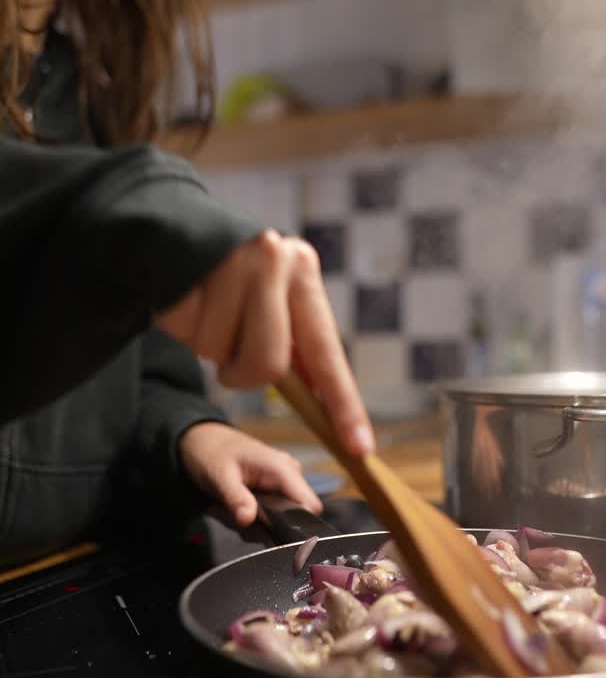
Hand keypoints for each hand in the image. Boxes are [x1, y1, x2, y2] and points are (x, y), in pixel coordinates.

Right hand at [155, 230, 374, 457]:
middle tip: (232, 353)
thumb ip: (295, 343)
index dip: (343, 403)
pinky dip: (185, 330)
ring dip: (212, 350)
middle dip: (245, 374)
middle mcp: (274, 260)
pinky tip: (190, 300)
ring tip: (210, 314)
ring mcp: (231, 263)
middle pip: (269, 364)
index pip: (327, 350)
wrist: (174, 232)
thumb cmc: (232, 281)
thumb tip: (321, 400)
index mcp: (302, 272)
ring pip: (223, 355)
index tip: (359, 446)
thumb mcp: (273, 300)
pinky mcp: (191, 270)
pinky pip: (190, 335)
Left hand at [178, 422, 321, 526]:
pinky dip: (247, 521)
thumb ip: (236, 498)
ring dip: (249, 525)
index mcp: (283, 469)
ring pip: (276, 524)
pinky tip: (230, 509)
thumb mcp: (220, 476)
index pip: (310, 506)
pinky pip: (267, 520)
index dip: (298, 526)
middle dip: (260, 528)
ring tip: (226, 509)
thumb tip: (248, 519)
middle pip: (290, 521)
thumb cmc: (213, 452)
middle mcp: (288, 478)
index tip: (269, 535)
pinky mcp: (272, 495)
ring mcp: (281, 487)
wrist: (204, 442)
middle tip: (231, 517)